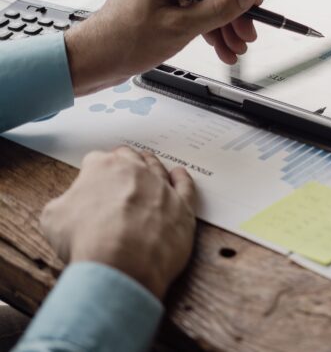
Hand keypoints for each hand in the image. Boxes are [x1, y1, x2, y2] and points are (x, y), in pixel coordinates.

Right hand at [40, 147, 196, 300]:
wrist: (122, 263)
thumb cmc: (87, 240)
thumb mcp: (53, 219)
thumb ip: (63, 204)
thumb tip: (68, 206)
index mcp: (102, 168)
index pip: (96, 160)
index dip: (92, 172)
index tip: (93, 179)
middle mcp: (135, 171)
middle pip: (129, 159)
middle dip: (123, 162)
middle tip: (121, 169)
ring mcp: (161, 187)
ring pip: (157, 168)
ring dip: (151, 166)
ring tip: (149, 164)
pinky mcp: (182, 206)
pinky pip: (185, 186)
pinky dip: (182, 179)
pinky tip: (179, 175)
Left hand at [65, 0, 263, 94]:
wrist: (92, 62)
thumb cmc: (121, 42)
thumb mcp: (180, 26)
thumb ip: (218, 9)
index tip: (253, 5)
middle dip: (233, 13)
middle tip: (247, 34)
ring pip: (205, 3)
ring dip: (223, 26)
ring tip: (235, 48)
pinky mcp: (160, 9)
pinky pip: (192, 13)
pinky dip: (208, 30)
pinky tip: (219, 48)